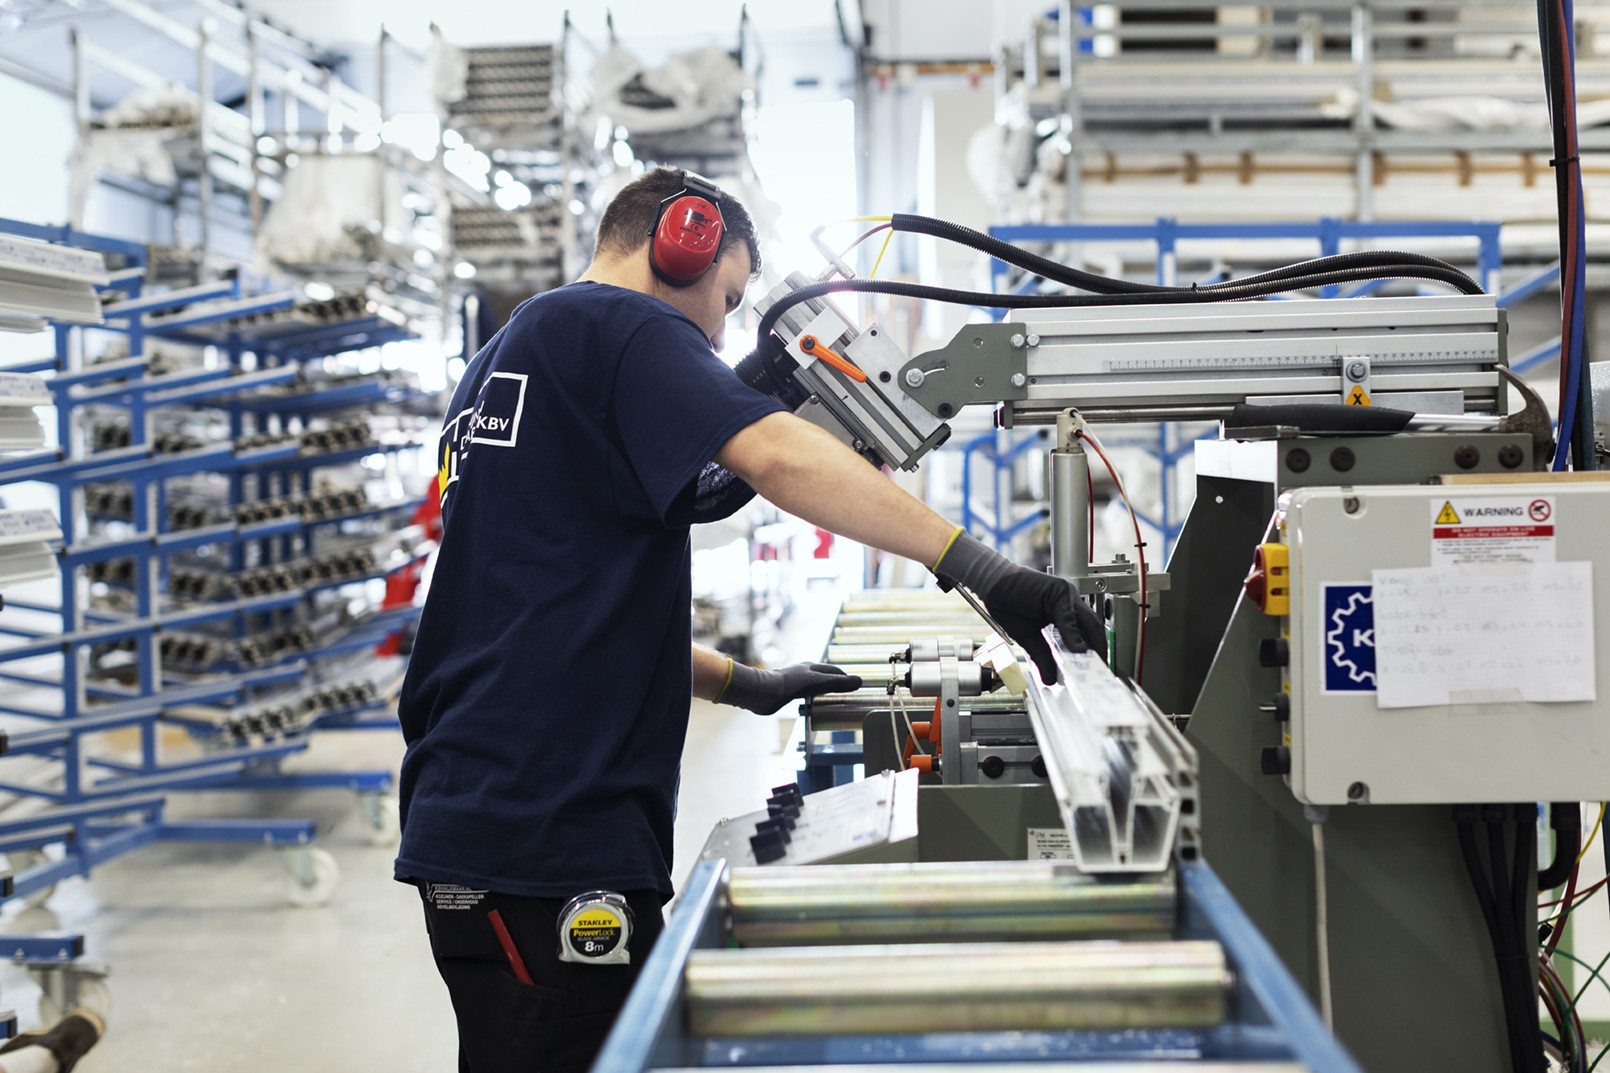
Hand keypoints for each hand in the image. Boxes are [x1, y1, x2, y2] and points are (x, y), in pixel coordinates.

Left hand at [717, 661, 863, 714]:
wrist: (762, 693)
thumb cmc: (788, 685)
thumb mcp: (818, 682)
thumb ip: (838, 683)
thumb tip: (860, 681)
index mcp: (811, 667)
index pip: (834, 671)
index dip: (845, 678)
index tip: (855, 686)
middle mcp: (804, 673)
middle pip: (824, 678)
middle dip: (836, 685)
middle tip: (847, 695)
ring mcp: (795, 683)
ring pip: (815, 688)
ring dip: (824, 694)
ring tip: (834, 703)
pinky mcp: (787, 694)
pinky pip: (805, 697)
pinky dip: (813, 701)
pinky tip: (814, 707)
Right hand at [932, 530, 1107, 683]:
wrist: (991, 585)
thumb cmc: (1008, 604)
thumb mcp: (1029, 638)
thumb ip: (1043, 656)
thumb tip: (1050, 678)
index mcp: (1065, 612)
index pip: (1087, 633)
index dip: (1093, 651)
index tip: (1094, 669)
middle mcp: (1070, 602)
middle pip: (1092, 627)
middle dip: (1098, 650)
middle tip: (1098, 671)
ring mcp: (1066, 595)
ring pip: (1087, 621)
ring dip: (1091, 644)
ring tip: (1092, 665)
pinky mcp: (1059, 591)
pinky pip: (1070, 615)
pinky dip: (1073, 633)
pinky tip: (1077, 649)